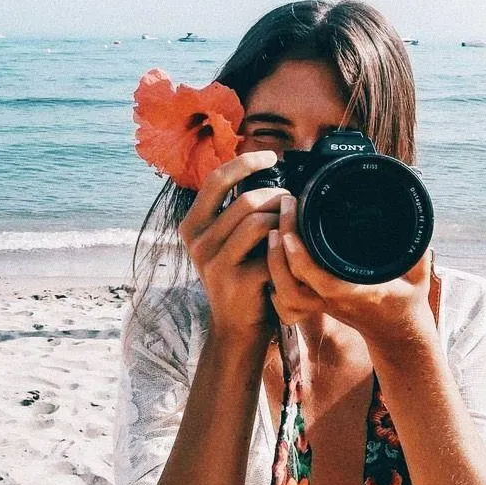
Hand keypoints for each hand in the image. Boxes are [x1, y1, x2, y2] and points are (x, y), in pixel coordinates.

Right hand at [178, 151, 286, 334]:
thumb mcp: (225, 243)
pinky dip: (286, 245)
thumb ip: (233, 213)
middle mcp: (197, 242)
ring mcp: (214, 262)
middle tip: (293, 204)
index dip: (245, 162)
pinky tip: (291, 251)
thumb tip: (262, 172)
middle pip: (246, 200)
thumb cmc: (239, 277)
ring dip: (284, 219)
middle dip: (278, 197)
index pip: (216, 180)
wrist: (236, 328)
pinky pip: (270, 249)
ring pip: (258, 221)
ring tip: (293, 226)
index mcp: (192, 226)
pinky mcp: (236, 280)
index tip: (271, 156)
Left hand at [267, 196, 436, 344]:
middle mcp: (334, 301)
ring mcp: (322, 306)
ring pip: (285, 295)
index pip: (320, 277)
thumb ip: (418, 251)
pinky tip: (273, 256)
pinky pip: (286, 300)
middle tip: (281, 215)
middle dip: (278, 251)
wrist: (398, 337)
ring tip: (273, 232)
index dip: (300, 253)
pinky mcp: (316, 306)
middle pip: (292, 285)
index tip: (294, 219)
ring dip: (273, 265)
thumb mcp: (418, 276)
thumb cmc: (407, 303)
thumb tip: (418, 219)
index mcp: (357, 293)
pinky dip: (274, 281)